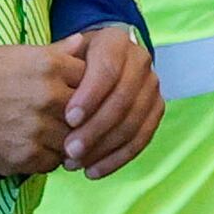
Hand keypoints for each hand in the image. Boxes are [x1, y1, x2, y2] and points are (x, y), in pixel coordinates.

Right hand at [0, 41, 82, 175]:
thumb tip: (83, 42)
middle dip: (80, 116)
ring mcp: (39, 129)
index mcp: (48, 65)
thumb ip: (55, 52)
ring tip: (49, 133)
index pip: (92, 78)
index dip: (85, 86)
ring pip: (74, 140)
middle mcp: (48, 96)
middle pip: (88, 112)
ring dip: (66, 140)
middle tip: (66, 117)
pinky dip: (48, 157)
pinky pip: (54, 162)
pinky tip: (34, 146)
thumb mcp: (15, 54)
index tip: (75, 91)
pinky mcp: (26, 156)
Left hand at [56, 24, 160, 177]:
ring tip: (74, 163)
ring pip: (133, 123)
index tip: (68, 119)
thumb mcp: (61, 56)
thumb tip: (59, 62)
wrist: (95, 65)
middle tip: (69, 150)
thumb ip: (58, 61)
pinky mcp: (155, 110)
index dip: (90, 95)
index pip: (108, 69)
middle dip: (95, 129)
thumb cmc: (70, 63)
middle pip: (122, 99)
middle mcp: (140, 60)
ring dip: (103, 149)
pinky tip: (92, 171)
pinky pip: (141, 140)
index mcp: (116, 41)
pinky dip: (116, 159)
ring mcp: (151, 86)